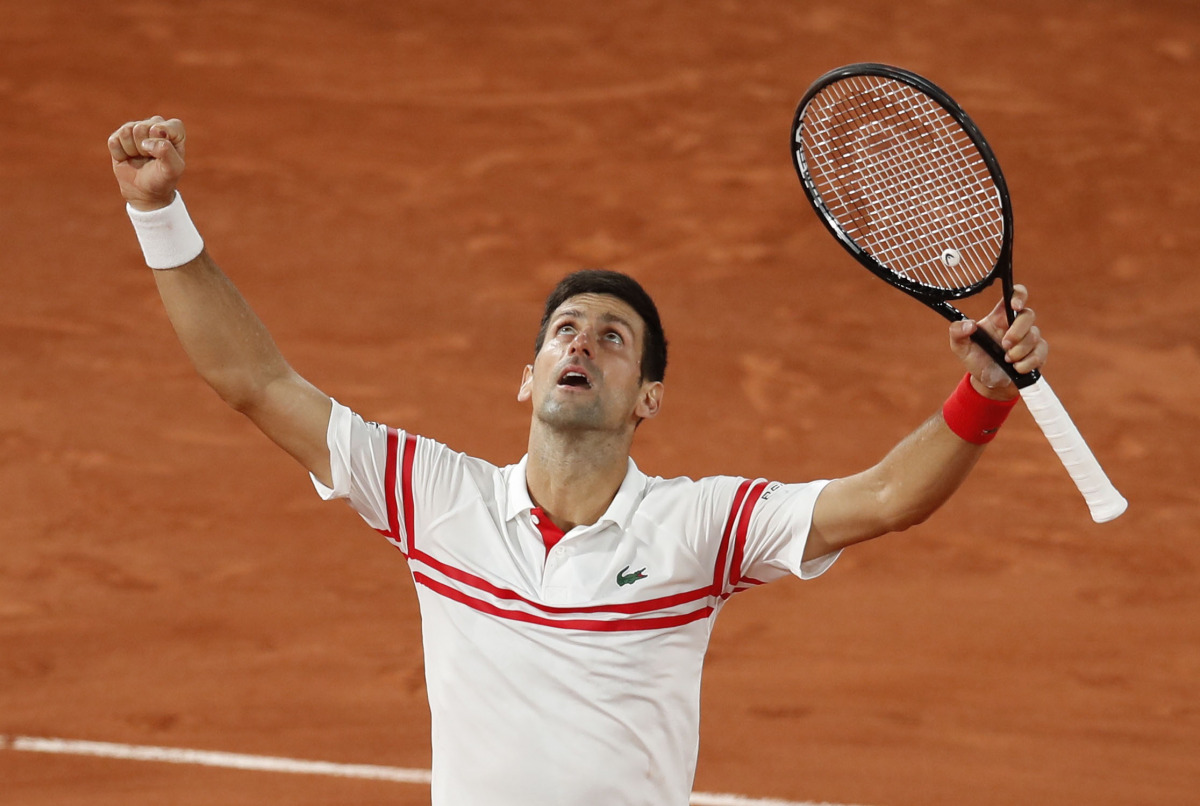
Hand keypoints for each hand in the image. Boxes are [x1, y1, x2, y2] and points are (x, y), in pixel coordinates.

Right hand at [108, 116, 186, 210]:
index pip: (165, 126)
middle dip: (144, 148)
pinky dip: (120, 154)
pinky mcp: (118, 137)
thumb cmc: (163, 178)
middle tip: (150, 158)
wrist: (145, 192)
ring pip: (126, 132)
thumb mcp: (173, 169)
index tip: (163, 155)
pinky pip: (114, 141)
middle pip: (141, 127)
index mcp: (173, 130)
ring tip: (139, 158)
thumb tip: (146, 142)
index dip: (161, 141)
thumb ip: (167, 152)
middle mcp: (153, 125)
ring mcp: (134, 130)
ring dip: (132, 150)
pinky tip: (128, 158)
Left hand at [948, 284, 1048, 399]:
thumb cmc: (976, 359)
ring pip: (1034, 336)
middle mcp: (1016, 324)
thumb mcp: (960, 346)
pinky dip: (1027, 363)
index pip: (1014, 295)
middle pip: (1028, 315)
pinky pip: (1040, 353)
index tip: (1015, 305)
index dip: (1018, 295)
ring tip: (1007, 360)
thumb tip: (969, 325)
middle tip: (1005, 345)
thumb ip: (957, 332)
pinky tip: (1016, 368)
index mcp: (999, 317)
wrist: (988, 383)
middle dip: (1017, 332)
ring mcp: (1029, 338)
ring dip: (1020, 351)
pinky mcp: (1038, 353)